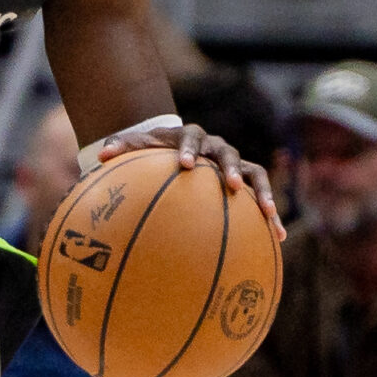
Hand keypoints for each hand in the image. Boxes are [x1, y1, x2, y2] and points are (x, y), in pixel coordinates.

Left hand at [96, 120, 284, 240]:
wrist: (178, 147)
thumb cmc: (154, 152)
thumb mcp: (138, 148)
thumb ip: (121, 149)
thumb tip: (98, 157)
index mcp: (191, 138)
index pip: (190, 140)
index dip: (188, 150)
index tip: (184, 164)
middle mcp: (217, 148)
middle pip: (229, 154)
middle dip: (231, 169)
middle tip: (230, 185)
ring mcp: (235, 164)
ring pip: (255, 174)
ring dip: (263, 193)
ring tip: (269, 215)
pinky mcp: (246, 181)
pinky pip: (262, 197)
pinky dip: (270, 216)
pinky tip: (278, 238)